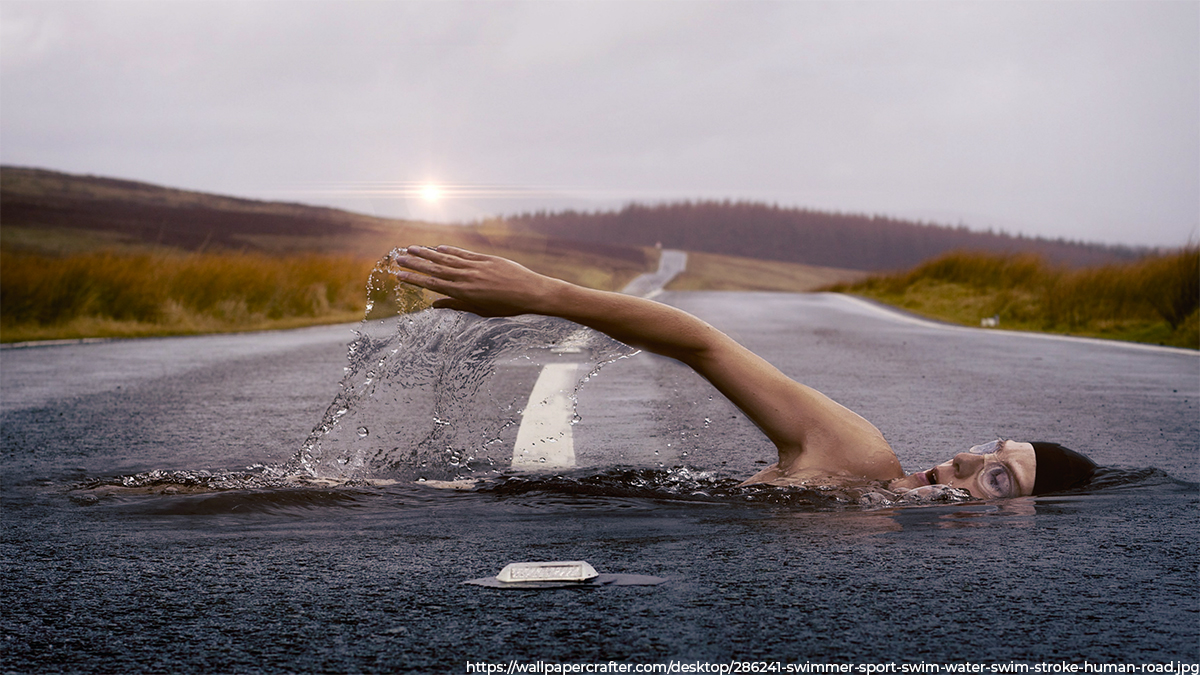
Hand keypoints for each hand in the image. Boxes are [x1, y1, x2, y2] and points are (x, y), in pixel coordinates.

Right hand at [391, 245, 561, 316]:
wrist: (532, 293)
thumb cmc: (507, 306)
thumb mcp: (481, 310)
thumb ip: (456, 305)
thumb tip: (434, 305)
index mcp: (464, 293)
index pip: (433, 285)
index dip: (414, 279)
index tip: (399, 276)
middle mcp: (467, 278)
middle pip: (435, 269)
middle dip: (415, 263)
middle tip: (398, 258)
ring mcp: (476, 267)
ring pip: (447, 259)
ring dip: (428, 253)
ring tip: (412, 248)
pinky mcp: (486, 259)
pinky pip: (464, 254)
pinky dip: (450, 250)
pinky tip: (438, 247)